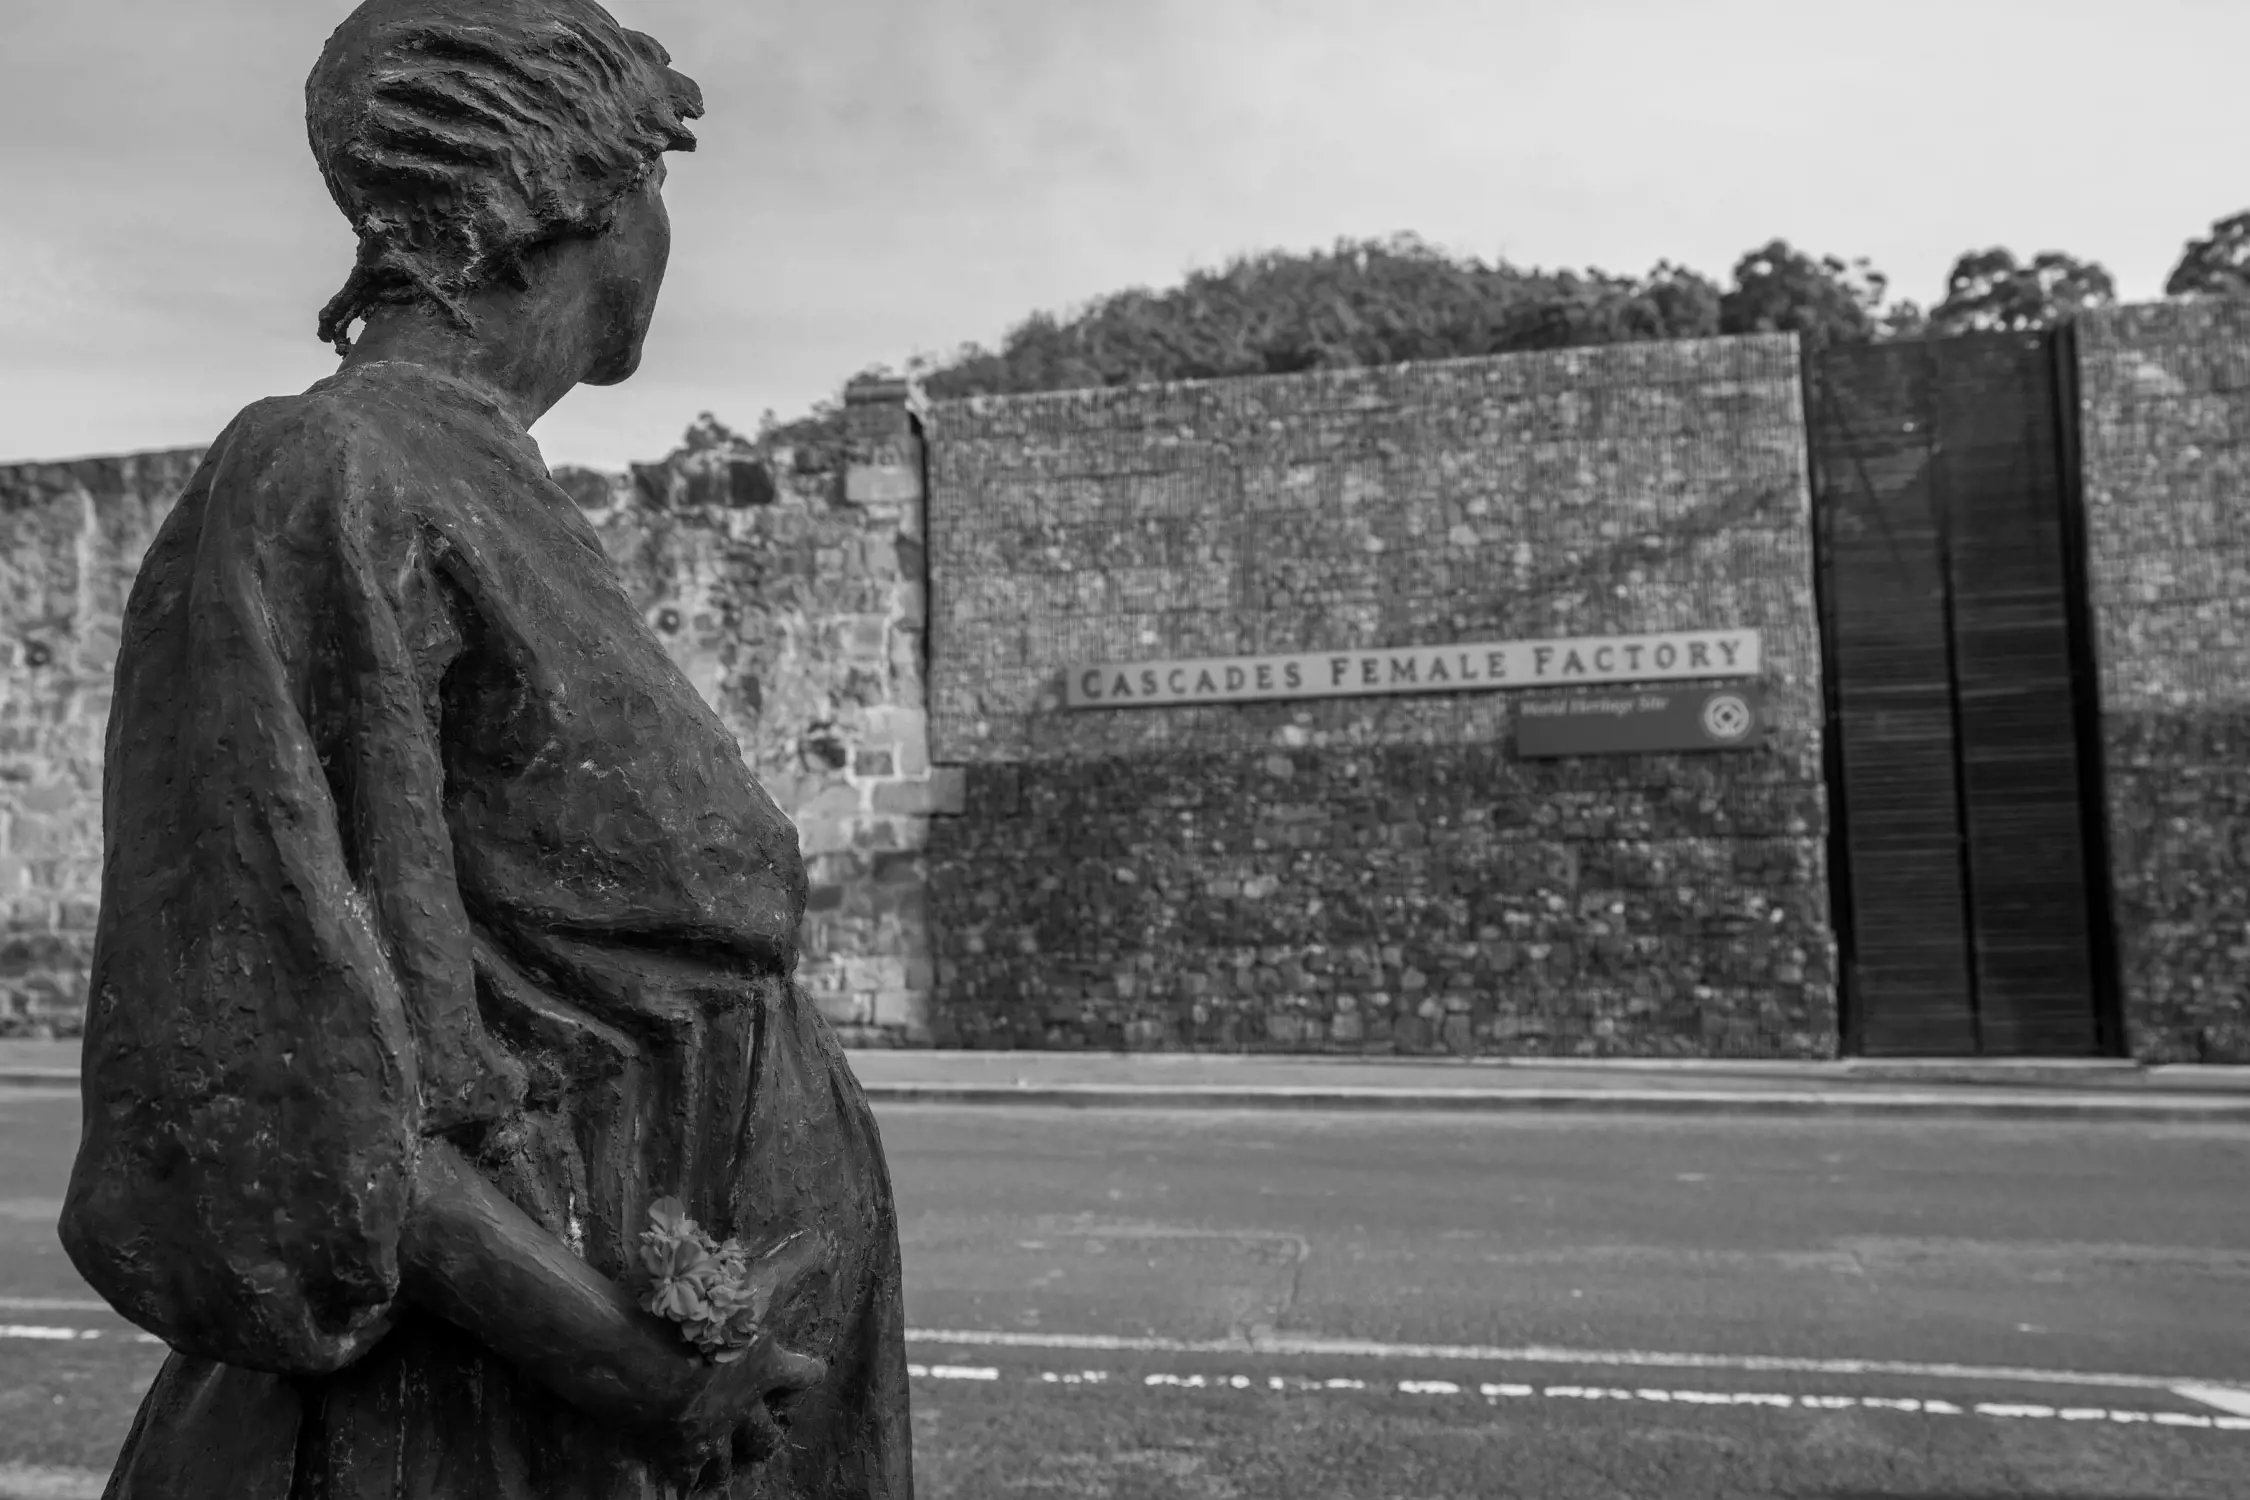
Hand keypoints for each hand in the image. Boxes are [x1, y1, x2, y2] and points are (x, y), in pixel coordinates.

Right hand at [648, 1230, 831, 1490]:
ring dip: (726, 1462)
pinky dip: (686, 1478)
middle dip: (765, 1437)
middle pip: (765, 1437)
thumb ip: (790, 1262)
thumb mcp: (753, 1281)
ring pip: (724, 1464)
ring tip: (725, 1464)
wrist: (640, 1355)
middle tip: (764, 1436)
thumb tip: (824, 1239)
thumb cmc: (699, 1316)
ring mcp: (707, 1434)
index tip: (809, 1369)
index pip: (804, 1376)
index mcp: (766, 1369)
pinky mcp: (671, 1450)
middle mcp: (742, 1409)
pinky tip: (682, 1476)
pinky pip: (684, 1478)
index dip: (806, 1372)